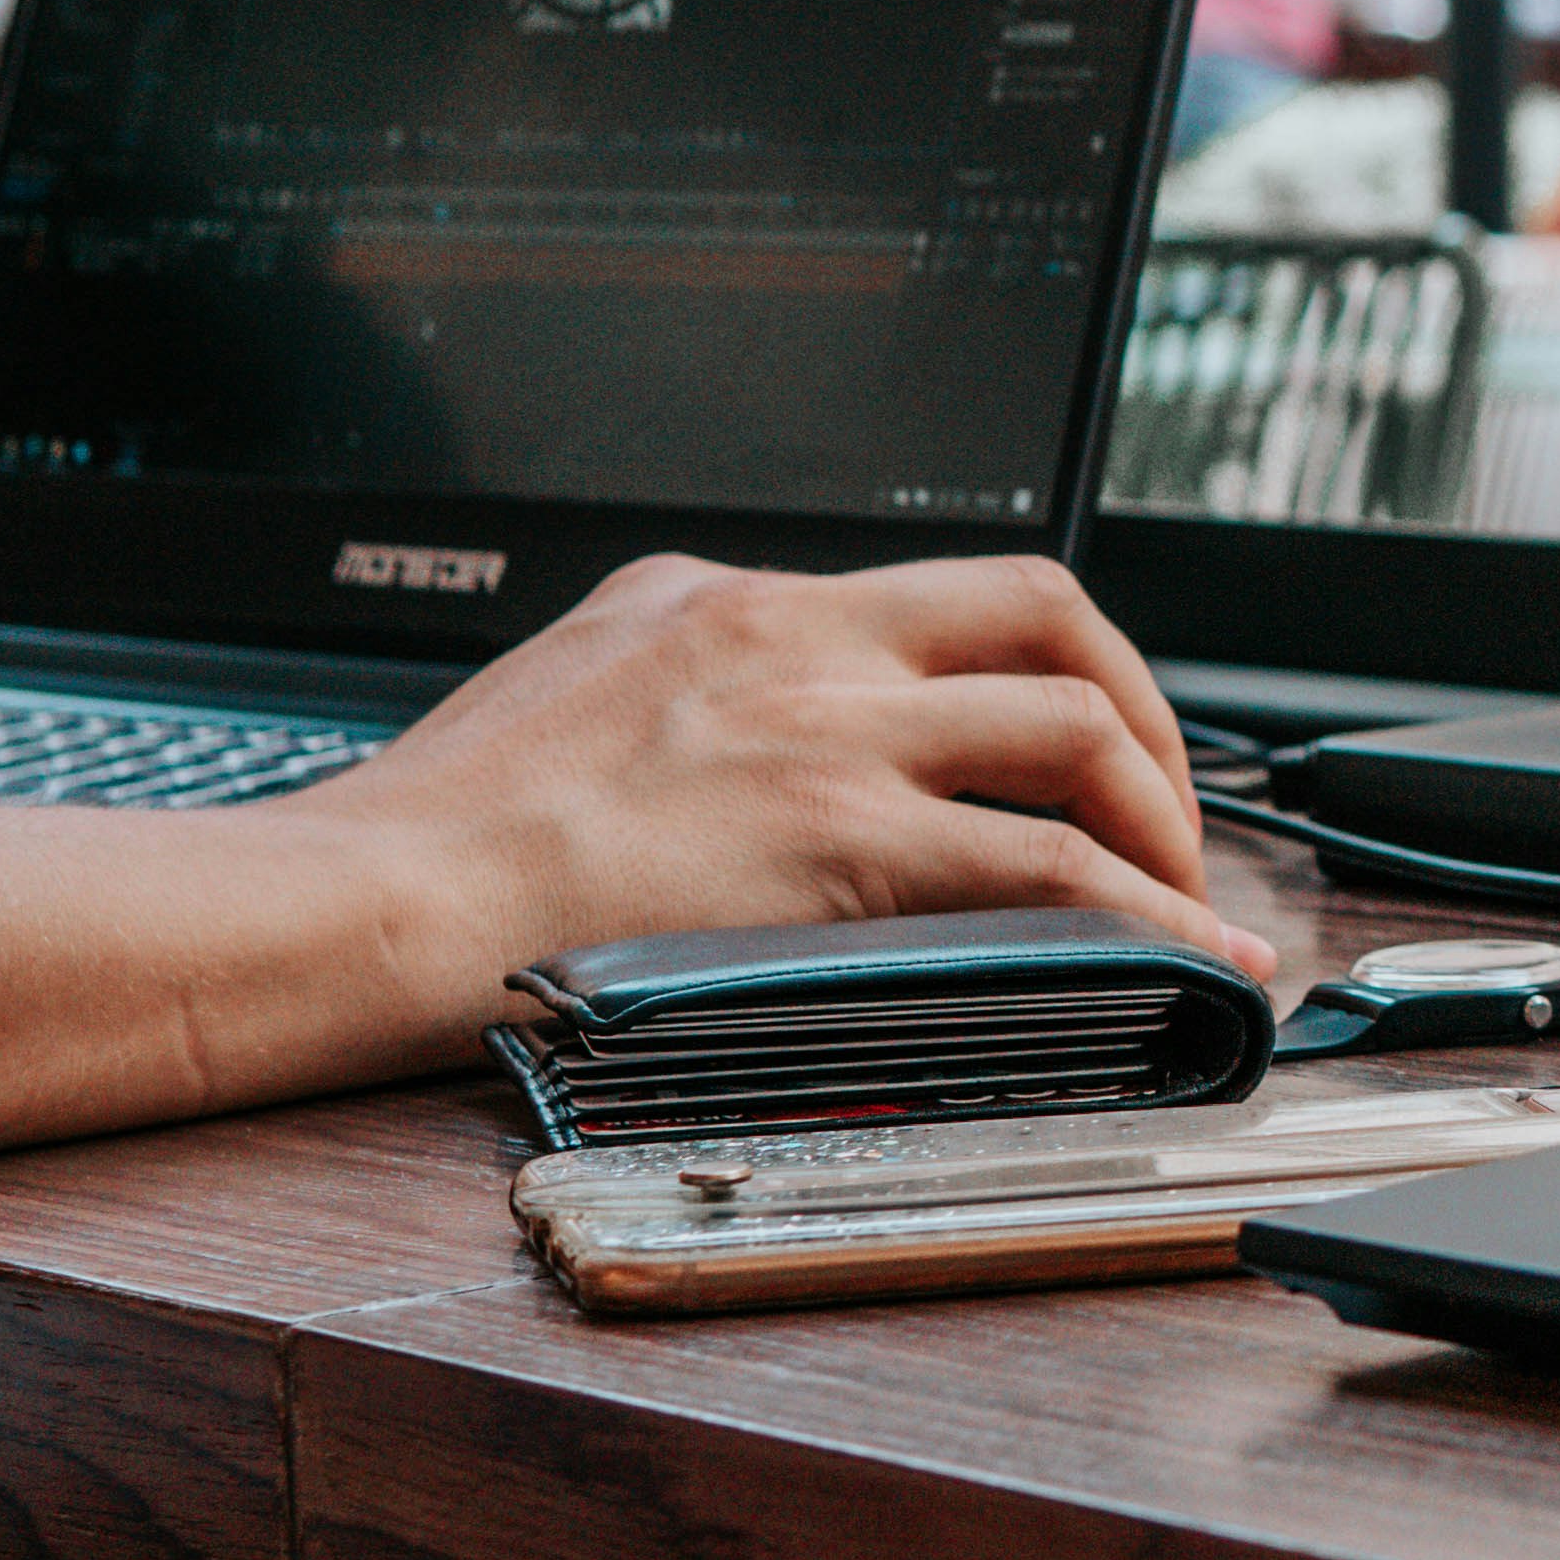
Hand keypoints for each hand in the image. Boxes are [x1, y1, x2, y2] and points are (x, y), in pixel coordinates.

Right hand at [321, 555, 1267, 985]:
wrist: (371, 898)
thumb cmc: (431, 837)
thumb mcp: (562, 690)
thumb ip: (670, 690)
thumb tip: (727, 741)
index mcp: (722, 600)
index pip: (933, 593)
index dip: (1038, 662)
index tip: (1074, 735)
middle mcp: (792, 638)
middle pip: (1045, 616)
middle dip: (1138, 709)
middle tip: (1160, 808)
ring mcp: (825, 734)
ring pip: (1076, 730)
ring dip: (1160, 815)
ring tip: (1186, 898)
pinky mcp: (838, 840)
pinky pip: (1054, 868)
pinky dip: (1151, 915)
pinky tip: (1188, 966)